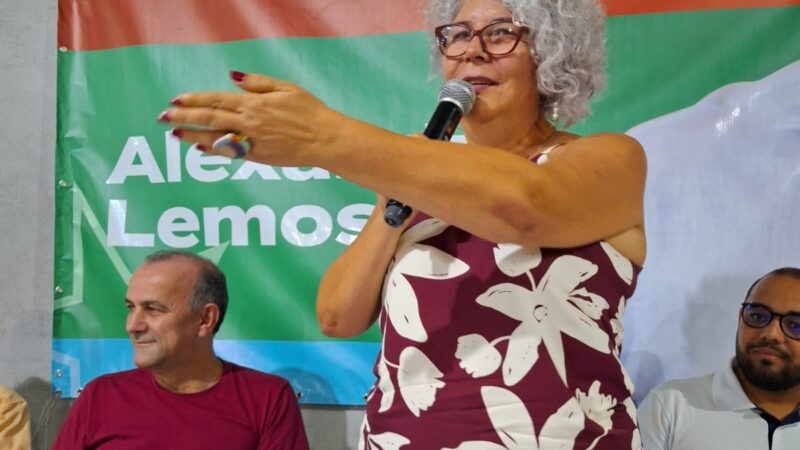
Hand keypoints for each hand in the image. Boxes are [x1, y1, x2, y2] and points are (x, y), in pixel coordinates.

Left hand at [159, 71, 339, 165]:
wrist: (325, 140)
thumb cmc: (310, 111)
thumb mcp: (287, 88)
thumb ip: (258, 83)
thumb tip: (233, 78)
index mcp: (254, 104)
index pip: (216, 100)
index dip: (194, 100)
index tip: (175, 100)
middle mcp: (249, 123)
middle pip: (209, 119)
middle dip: (184, 118)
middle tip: (163, 118)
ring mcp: (252, 142)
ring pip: (215, 138)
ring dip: (193, 136)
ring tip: (175, 135)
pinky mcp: (258, 157)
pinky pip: (230, 152)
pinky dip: (214, 150)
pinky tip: (201, 148)